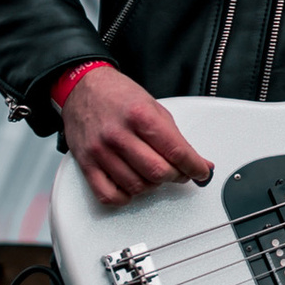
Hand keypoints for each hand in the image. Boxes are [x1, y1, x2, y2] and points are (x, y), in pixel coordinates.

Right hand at [60, 64, 213, 205]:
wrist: (82, 87)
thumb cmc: (117, 95)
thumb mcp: (153, 106)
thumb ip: (175, 136)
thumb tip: (197, 161)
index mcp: (139, 115)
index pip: (175, 151)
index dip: (194, 166)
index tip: (201, 172)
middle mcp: (118, 134)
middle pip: (158, 172)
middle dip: (176, 176)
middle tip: (179, 172)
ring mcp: (100, 151)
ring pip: (137, 186)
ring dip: (152, 185)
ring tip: (153, 173)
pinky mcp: (86, 164)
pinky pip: (108, 195)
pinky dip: (125, 197)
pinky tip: (131, 185)